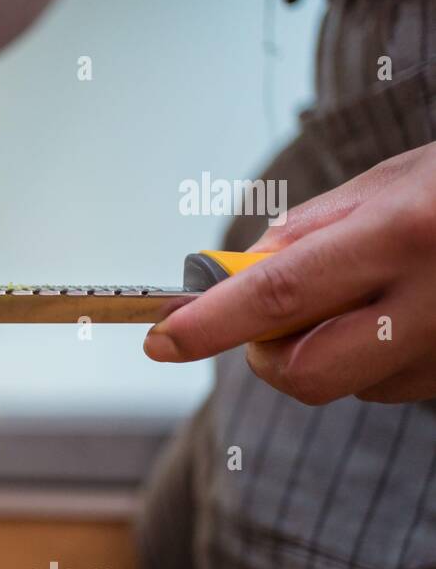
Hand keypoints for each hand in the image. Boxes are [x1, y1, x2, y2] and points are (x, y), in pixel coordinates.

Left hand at [144, 143, 435, 404]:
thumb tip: (233, 278)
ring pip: (345, 384)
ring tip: (367, 291)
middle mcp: (432, 301)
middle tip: (267, 317)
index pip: (279, 293)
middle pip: (304, 371)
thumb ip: (306, 233)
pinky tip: (404, 311)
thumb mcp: (389, 182)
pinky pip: (389, 386)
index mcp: (403, 234)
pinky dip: (370, 357)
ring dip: (323, 350)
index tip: (160, 338)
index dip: (209, 323)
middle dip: (264, 354)